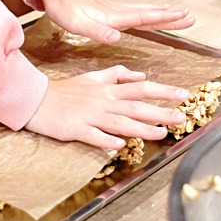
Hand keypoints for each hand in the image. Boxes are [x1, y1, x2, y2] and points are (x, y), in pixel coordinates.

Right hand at [24, 66, 188, 148]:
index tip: (183, 93)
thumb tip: (141, 75)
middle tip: (182, 115)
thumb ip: (117, 75)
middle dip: (160, 110)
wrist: (37, 99)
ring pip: (120, 122)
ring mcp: (90, 116)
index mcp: (108, 89)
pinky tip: (119, 146)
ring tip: (161, 133)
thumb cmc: (67, 90)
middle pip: (136, 105)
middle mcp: (104, 101)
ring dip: (141, 128)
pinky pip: (93, 136)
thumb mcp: (93, 76)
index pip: (141, 88)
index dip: (163, 90)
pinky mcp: (76, 129)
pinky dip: (106, 140)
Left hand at [37, 0, 194, 43]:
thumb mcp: (75, 23)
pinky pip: (137, 11)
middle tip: (192, 17)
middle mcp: (117, 12)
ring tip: (182, 14)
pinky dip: (150, 12)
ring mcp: (115, 9)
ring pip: (145, 12)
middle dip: (171, 18)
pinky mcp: (110, 9)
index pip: (143, 19)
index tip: (182, 17)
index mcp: (112, 17)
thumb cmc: (63, 7)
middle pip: (150, 14)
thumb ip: (96, 31)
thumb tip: (116, 38)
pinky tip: (155, 12)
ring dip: (164, 14)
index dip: (163, 19)